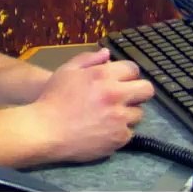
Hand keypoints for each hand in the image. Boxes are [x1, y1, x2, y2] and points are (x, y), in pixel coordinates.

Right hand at [31, 47, 154, 162]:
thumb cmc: (53, 99)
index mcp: (103, 75)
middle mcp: (115, 95)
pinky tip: (105, 130)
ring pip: (139, 113)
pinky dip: (119, 132)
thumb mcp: (66, 71)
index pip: (133, 69)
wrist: (46, 131)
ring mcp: (119, 117)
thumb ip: (88, 59)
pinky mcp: (119, 137)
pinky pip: (130, 132)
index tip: (122, 80)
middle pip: (146, 90)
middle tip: (125, 97)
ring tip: (110, 116)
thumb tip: (107, 54)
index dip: (128, 74)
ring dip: (128, 113)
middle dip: (138, 91)